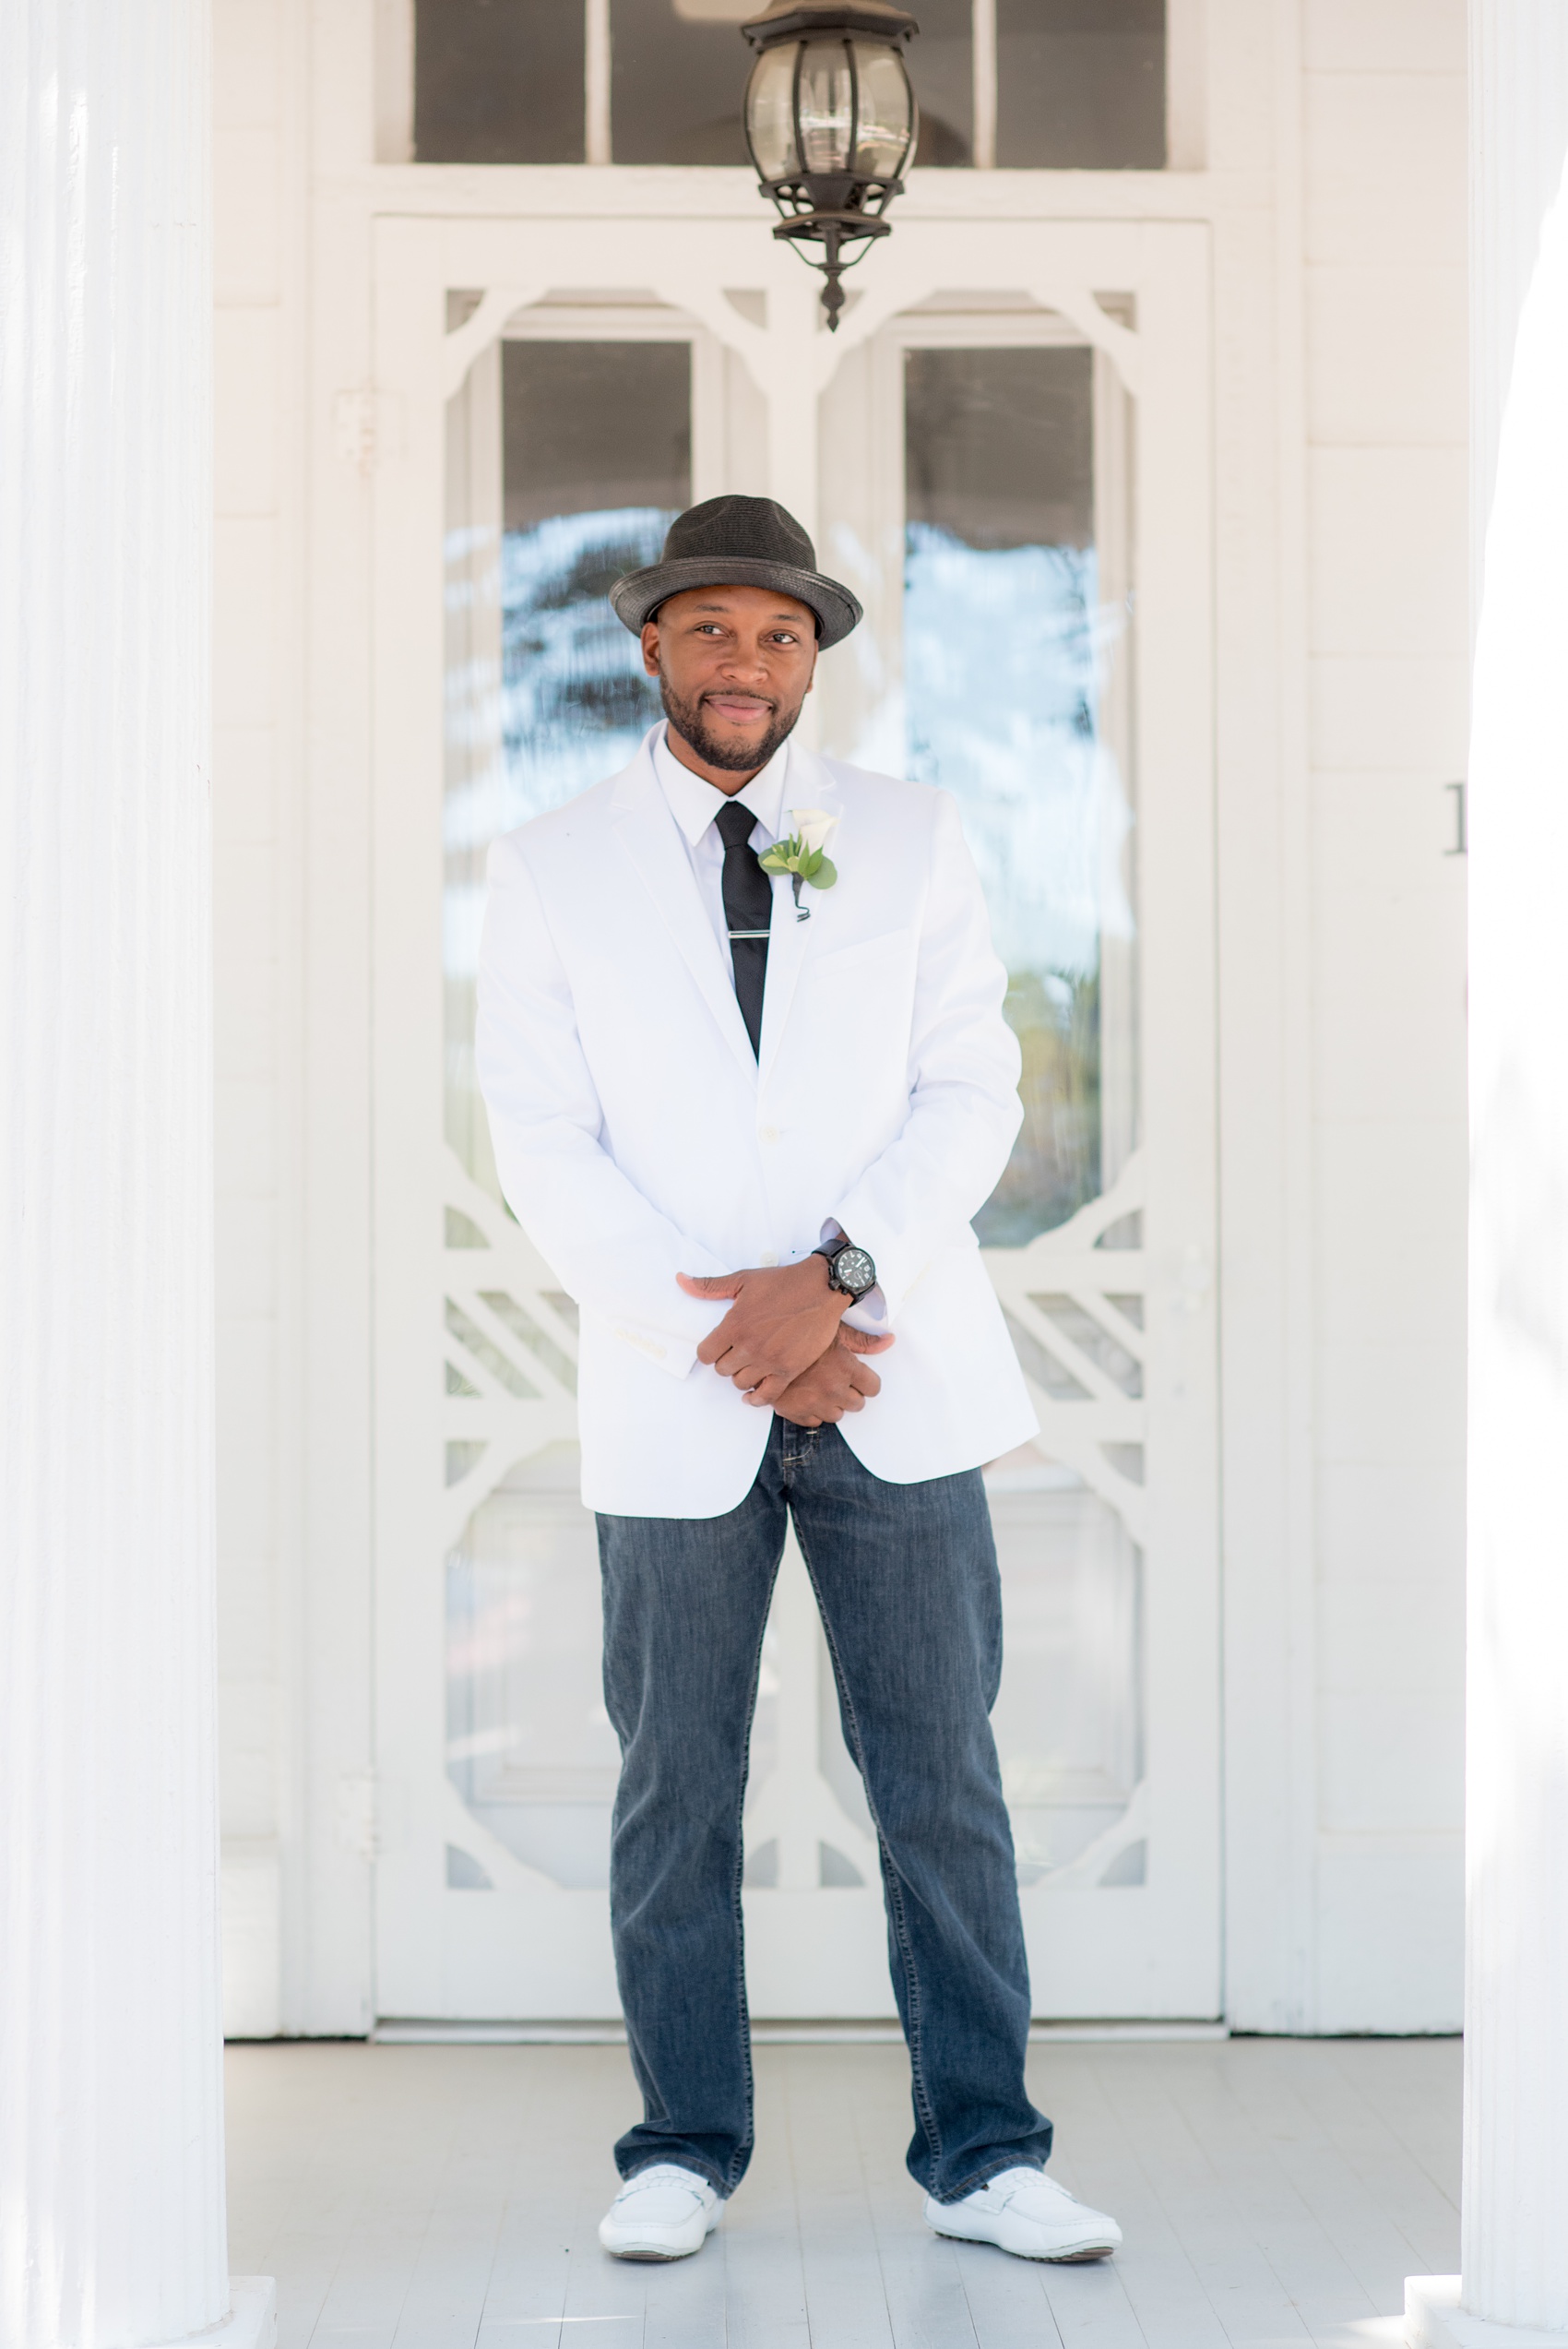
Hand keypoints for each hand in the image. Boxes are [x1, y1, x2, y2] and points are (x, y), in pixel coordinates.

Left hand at [678, 1256, 848, 1406]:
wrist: (821, 1289)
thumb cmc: (782, 1282)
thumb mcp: (743, 1279)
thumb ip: (710, 1286)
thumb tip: (681, 1280)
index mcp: (734, 1325)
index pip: (705, 1354)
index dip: (709, 1352)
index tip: (717, 1347)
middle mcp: (749, 1346)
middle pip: (722, 1370)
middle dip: (726, 1362)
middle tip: (737, 1353)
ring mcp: (769, 1360)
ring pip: (741, 1383)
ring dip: (742, 1376)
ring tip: (750, 1365)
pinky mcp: (788, 1370)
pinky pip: (766, 1396)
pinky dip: (757, 1398)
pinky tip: (755, 1393)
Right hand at [771, 1326, 894, 1426]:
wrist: (762, 1343)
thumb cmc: (798, 1333)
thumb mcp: (833, 1330)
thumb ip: (862, 1340)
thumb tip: (888, 1341)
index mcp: (846, 1368)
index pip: (873, 1388)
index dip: (866, 1382)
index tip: (859, 1377)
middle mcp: (833, 1389)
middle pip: (857, 1404)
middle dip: (850, 1392)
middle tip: (837, 1379)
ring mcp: (814, 1403)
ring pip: (837, 1415)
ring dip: (832, 1403)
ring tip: (820, 1386)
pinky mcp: (795, 1413)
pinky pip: (815, 1421)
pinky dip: (812, 1411)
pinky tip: (806, 1395)